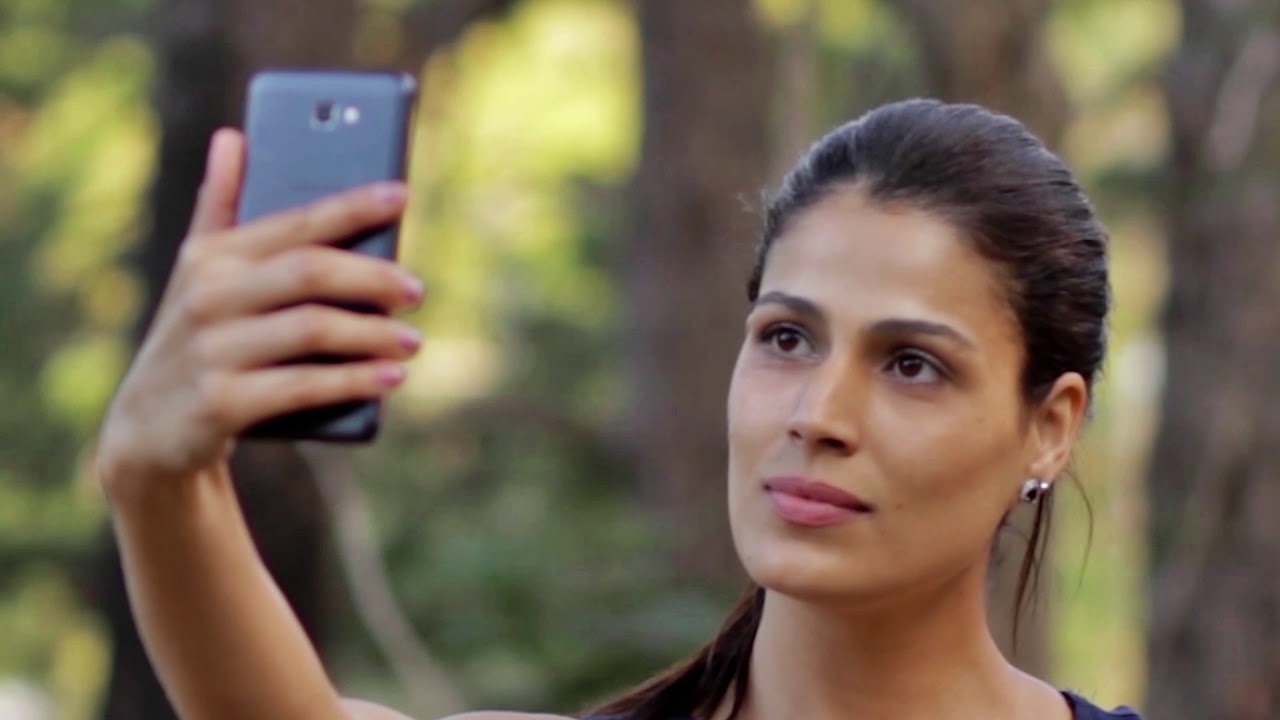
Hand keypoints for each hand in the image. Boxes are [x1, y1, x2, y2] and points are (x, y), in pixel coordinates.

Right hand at [96, 128, 422, 497]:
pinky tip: (390, 377)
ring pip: (312, 330)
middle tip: (417, 290)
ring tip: (412, 341)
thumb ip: (219, 207)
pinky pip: (302, 386)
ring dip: (372, 334)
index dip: (350, 206)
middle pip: (310, 272)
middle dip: (372, 277)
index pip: (294, 222)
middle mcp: (209, 296)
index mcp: (212, 256)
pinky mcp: (220, 404)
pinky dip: (353, 381)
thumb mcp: (197, 273)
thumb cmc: (196, 338)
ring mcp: (213, 351)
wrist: (149, 429)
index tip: (401, 195)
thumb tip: (233, 136)